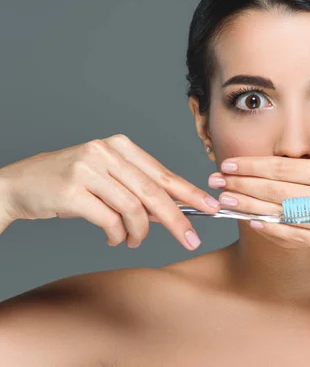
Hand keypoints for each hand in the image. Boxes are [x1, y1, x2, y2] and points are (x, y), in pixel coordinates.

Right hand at [0, 134, 219, 248]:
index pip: (162, 173)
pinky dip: (117, 235)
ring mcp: (88, 169)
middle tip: (191, 239)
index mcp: (120, 146)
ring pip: (133, 208)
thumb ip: (138, 191)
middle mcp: (106, 152)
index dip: (189, 193)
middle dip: (177, 219)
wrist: (20, 185)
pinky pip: (109, 219)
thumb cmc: (69, 184)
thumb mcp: (107, 179)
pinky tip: (116, 239)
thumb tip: (173, 213)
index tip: (211, 208)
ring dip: (140, 232)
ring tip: (135, 241)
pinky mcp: (72, 190)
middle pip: (153, 191)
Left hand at [208, 84, 309, 267]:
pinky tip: (255, 225)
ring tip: (223, 202)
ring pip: (281, 215)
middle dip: (242, 184)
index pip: (288, 168)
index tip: (231, 163)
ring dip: (249, 207)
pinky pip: (298, 239)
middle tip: (214, 180)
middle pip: (276, 190)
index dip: (255, 165)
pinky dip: (274, 232)